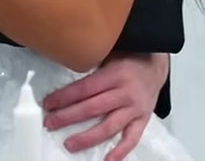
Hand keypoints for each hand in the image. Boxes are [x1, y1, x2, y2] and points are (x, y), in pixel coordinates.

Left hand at [42, 52, 168, 159]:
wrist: (156, 65)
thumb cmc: (128, 58)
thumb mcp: (109, 53)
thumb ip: (93, 65)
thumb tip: (65, 70)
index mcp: (114, 74)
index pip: (85, 88)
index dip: (65, 97)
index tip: (49, 103)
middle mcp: (125, 92)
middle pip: (93, 108)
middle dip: (68, 117)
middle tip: (50, 123)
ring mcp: (134, 108)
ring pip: (109, 126)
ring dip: (87, 137)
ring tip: (69, 144)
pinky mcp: (142, 120)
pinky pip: (131, 138)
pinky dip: (120, 151)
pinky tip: (107, 160)